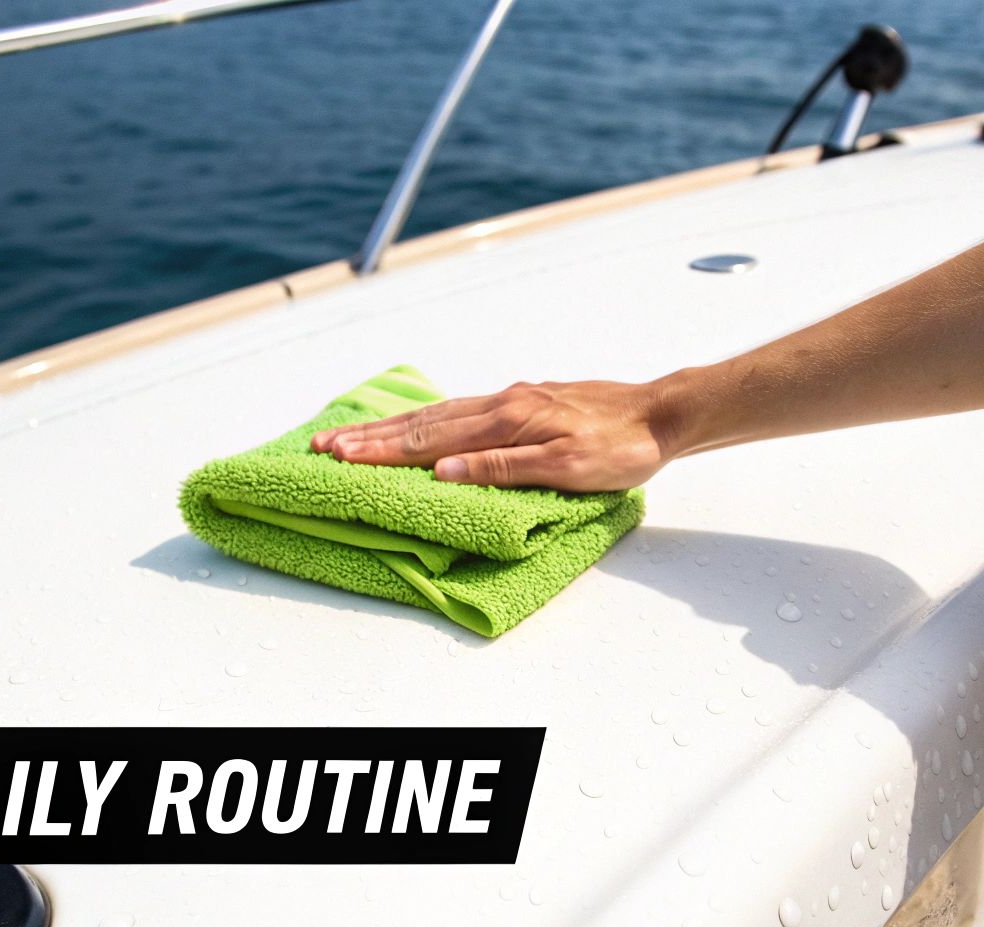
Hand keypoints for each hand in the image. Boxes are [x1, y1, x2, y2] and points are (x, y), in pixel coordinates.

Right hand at [311, 379, 677, 490]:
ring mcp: (511, 399)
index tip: (338, 458)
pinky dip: (425, 416)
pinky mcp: (523, 400)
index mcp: (507, 421)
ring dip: (391, 426)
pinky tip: (416, 421)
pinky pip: (459, 408)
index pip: (429, 440)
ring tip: (352, 434)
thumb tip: (444, 470)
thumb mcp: (567, 467)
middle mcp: (501, 403)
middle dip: (369, 437)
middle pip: (421, 422)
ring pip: (437, 412)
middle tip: (322, 445)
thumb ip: (503, 468)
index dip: (380, 452)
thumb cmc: (622, 447)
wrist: (660, 414)